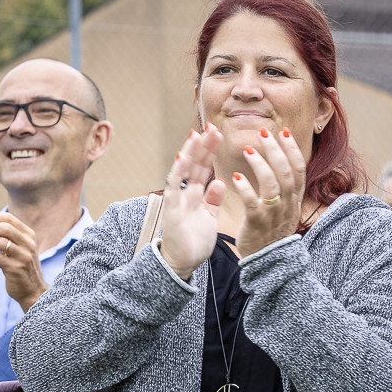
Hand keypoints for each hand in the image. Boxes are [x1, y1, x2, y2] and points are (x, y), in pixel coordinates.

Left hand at [0, 211, 46, 310]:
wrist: (33, 290)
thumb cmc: (22, 266)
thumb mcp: (21, 248)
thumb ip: (9, 236)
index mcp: (29, 235)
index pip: (9, 219)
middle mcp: (28, 244)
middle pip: (4, 228)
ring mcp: (23, 256)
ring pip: (0, 242)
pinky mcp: (16, 269)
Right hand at [158, 127, 225, 278]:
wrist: (183, 264)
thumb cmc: (194, 242)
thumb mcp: (210, 218)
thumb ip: (213, 200)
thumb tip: (219, 181)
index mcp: (197, 195)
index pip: (204, 168)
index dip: (210, 151)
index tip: (218, 134)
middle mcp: (187, 193)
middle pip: (196, 164)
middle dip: (203, 146)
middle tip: (212, 127)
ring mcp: (178, 198)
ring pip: (184, 170)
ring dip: (191, 152)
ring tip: (198, 134)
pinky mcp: (172, 208)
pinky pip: (174, 186)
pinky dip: (178, 171)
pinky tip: (183, 156)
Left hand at [232, 127, 306, 257]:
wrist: (268, 262)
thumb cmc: (273, 231)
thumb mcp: (286, 208)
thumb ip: (286, 187)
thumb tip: (283, 160)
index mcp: (294, 199)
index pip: (299, 169)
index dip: (291, 149)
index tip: (282, 132)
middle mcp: (287, 205)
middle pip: (286, 172)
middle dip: (276, 150)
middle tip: (264, 133)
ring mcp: (273, 214)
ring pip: (273, 185)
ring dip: (260, 165)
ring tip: (248, 150)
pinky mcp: (257, 224)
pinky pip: (253, 203)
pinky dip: (245, 189)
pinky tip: (236, 177)